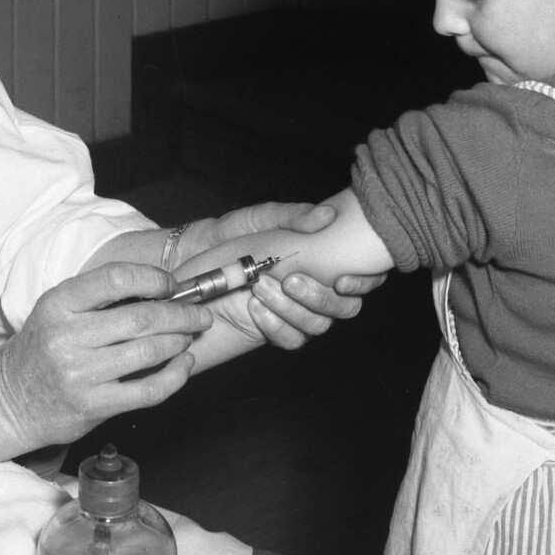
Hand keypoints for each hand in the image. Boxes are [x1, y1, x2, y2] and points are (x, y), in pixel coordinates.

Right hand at [0, 262, 210, 451]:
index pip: (114, 278)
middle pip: (140, 317)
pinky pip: (149, 390)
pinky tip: (184, 365)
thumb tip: (161, 291)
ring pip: (149, 351)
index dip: (153, 278)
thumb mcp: (55, 314)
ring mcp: (80, 374)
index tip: (171, 285)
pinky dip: (176, 376)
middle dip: (181, 314)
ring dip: (179, 341)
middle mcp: (66, 337)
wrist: (8, 404)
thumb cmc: (40, 353)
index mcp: (57, 305)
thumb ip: (97, 301)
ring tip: (188, 337)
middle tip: (199, 314)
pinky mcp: (93, 406)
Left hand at [179, 201, 383, 353]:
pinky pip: (291, 340)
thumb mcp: (259, 219)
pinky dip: (276, 326)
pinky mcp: (272, 330)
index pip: (360, 276)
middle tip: (292, 281)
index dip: (364, 282)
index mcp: (319, 260)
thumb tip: (328, 215)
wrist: (190, 264)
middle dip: (321, 298)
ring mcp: (293, 312)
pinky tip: (255, 309)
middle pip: (344, 308)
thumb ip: (293, 216)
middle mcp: (312, 289)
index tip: (343, 279)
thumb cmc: (228, 237)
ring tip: (260, 287)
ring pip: (318, 325)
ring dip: (293, 309)